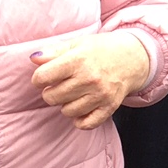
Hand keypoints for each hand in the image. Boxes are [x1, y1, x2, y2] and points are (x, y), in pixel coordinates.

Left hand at [31, 33, 150, 129]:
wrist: (133, 58)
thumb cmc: (100, 50)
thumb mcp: (76, 44)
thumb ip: (53, 51)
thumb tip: (33, 59)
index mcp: (78, 60)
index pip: (42, 77)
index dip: (39, 78)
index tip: (45, 76)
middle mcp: (89, 78)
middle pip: (51, 97)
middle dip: (51, 92)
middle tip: (60, 85)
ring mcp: (100, 95)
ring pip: (66, 111)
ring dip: (65, 104)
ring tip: (73, 94)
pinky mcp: (110, 107)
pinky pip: (86, 124)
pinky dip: (80, 120)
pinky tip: (81, 108)